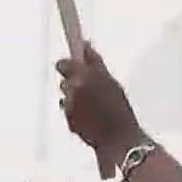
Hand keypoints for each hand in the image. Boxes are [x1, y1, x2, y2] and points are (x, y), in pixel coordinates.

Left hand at [55, 44, 145, 173]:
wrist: (118, 136)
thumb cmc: (118, 108)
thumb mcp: (110, 81)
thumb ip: (95, 62)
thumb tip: (85, 46)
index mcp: (83, 77)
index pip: (63, 64)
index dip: (69, 64)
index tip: (75, 65)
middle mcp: (72, 90)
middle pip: (65, 80)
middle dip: (74, 81)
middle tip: (90, 87)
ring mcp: (68, 107)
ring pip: (67, 95)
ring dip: (75, 97)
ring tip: (93, 104)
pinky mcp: (67, 120)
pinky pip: (69, 110)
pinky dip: (76, 111)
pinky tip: (90, 115)